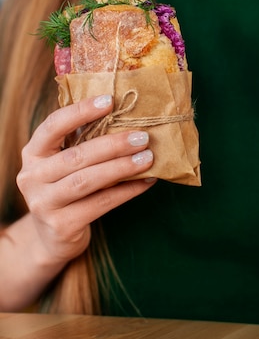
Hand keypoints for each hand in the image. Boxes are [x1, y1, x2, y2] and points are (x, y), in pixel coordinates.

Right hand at [17, 94, 155, 267]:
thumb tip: (124, 115)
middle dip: (113, 145)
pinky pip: (100, 204)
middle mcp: (31, 177)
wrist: (51, 237)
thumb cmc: (66, 188)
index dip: (80, 112)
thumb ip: (82, 142)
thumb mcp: (64, 163)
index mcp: (33, 153)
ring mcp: (43, 204)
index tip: (109, 101)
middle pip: (76, 156)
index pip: (53, 126)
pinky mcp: (61, 226)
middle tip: (142, 137)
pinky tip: (146, 182)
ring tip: (147, 158)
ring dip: (121, 168)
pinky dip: (126, 191)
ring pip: (87, 181)